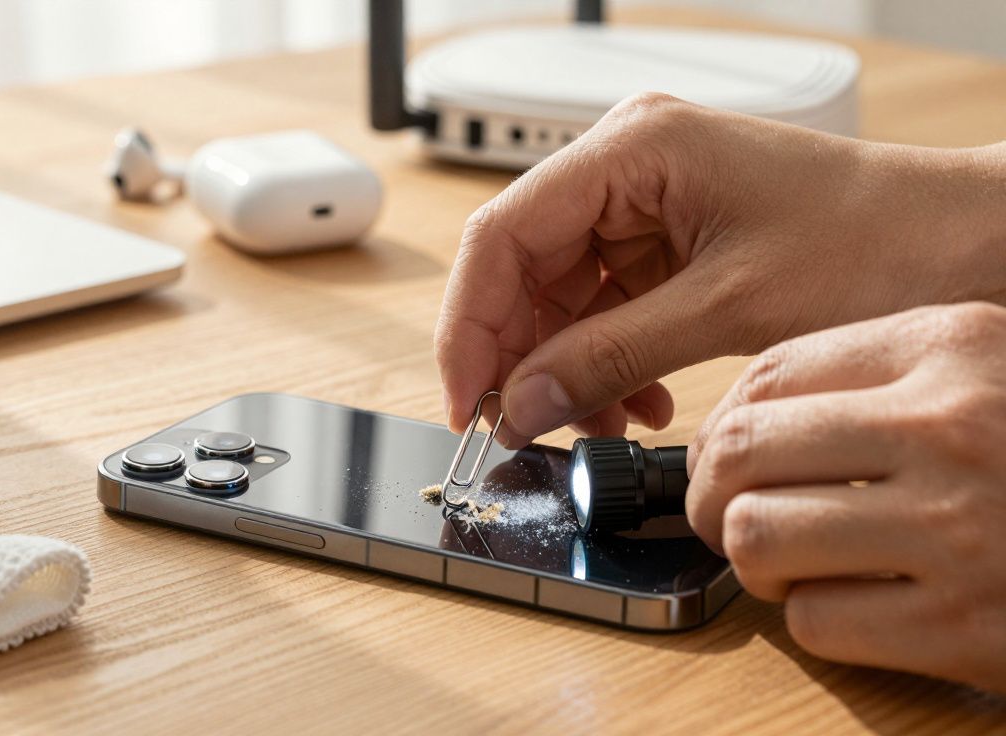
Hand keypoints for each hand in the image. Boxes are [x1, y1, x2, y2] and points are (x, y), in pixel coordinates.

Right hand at [434, 93, 1005, 444]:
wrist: (969, 243)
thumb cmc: (879, 242)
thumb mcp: (729, 309)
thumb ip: (609, 357)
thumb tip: (519, 404)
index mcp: (635, 147)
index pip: (503, 235)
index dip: (471, 324)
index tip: (466, 399)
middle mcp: (629, 165)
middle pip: (523, 267)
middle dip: (519, 355)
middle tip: (520, 428)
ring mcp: (647, 203)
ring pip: (559, 295)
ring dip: (568, 368)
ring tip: (599, 424)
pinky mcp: (670, 241)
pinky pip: (604, 307)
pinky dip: (608, 362)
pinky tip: (639, 400)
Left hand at [686, 302, 1005, 691]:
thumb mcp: (992, 375)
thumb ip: (884, 380)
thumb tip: (743, 418)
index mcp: (955, 346)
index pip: (769, 372)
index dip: (721, 423)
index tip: (721, 457)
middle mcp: (952, 427)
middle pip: (741, 452)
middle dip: (711, 495)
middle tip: (728, 517)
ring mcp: (960, 528)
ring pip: (757, 536)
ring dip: (758, 562)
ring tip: (797, 564)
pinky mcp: (969, 625)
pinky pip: (815, 623)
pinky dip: (817, 622)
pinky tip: (861, 608)